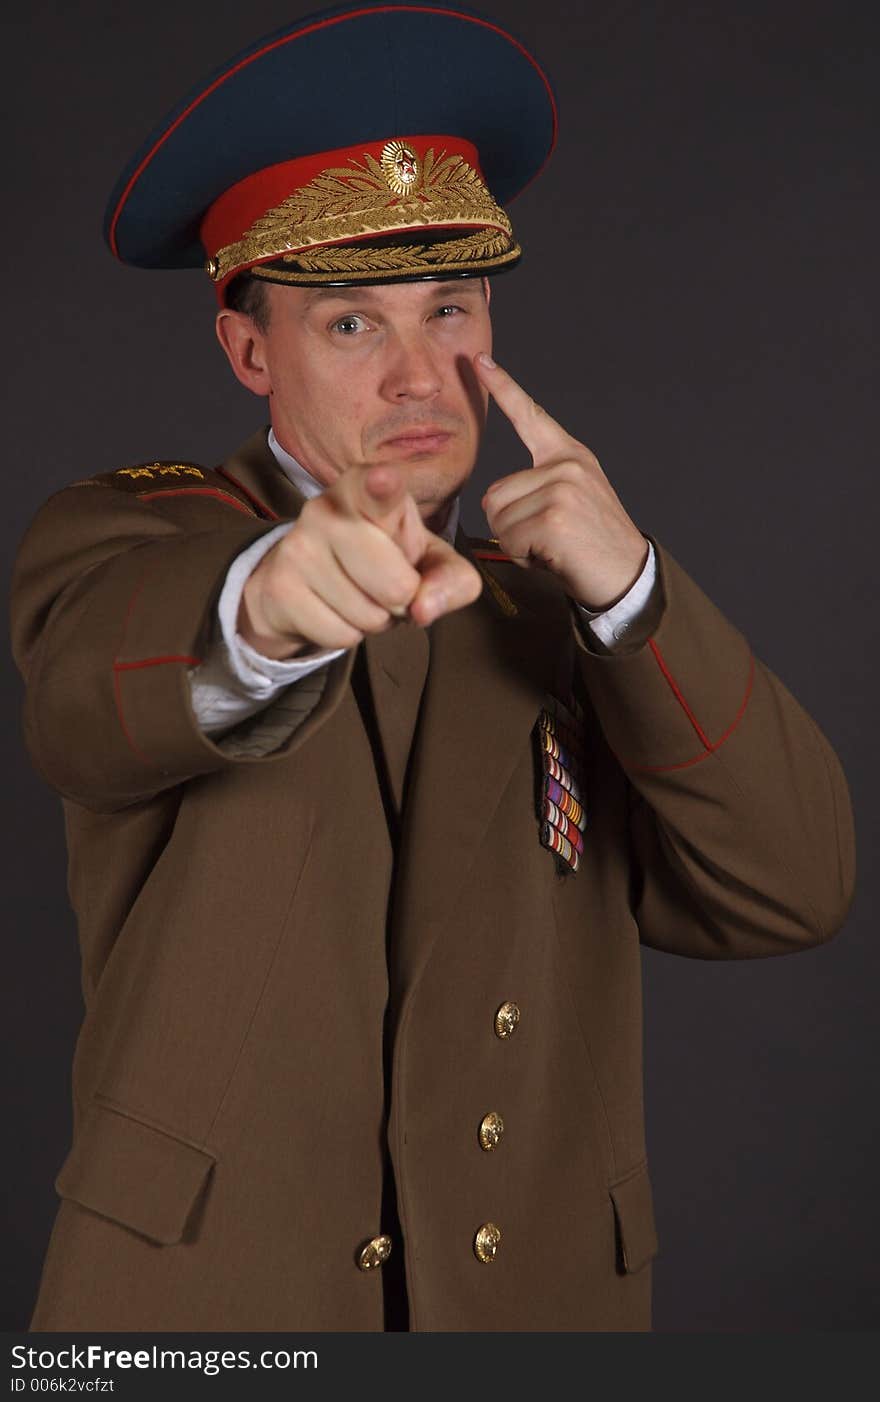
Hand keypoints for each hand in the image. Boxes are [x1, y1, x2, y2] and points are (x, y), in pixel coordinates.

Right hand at [238, 462, 481, 658]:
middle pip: (396, 584)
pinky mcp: (280, 587)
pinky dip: (348, 634)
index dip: (384, 486)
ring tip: (361, 593)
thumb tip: (423, 608)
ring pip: (369, 616)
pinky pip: (340, 635)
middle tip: (388, 583)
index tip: (385, 479)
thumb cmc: (384, 558)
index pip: (378, 488)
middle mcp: (327, 508)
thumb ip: (453, 580)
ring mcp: (299, 547)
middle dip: (403, 599)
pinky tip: (335, 608)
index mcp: (368, 490)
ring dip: (375, 619)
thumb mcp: (430, 561)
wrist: (309, 580)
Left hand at [475, 354, 647, 609]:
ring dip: (517, 542)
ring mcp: (562, 488)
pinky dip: (524, 556)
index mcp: (569, 456)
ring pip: (499, 517)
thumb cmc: (590, 545)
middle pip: (495, 494)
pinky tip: (554, 556)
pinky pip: (509, 537)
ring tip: (554, 546)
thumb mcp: (570, 502)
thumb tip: (492, 499)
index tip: (479, 360)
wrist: (626, 575)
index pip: (530, 416)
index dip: (503, 388)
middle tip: (550, 538)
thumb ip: (537, 487)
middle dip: (512, 525)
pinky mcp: (554, 516)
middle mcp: (566, 465)